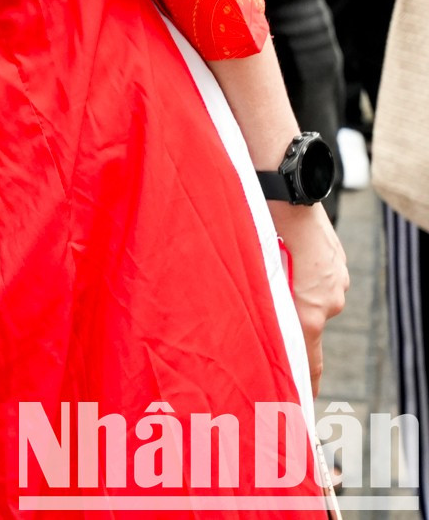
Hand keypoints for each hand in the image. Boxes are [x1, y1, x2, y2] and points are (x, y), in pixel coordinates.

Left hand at [270, 201, 348, 392]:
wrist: (286, 185)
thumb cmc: (259, 227)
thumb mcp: (252, 272)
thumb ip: (260, 305)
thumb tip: (257, 332)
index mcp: (309, 310)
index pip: (309, 360)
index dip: (304, 382)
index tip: (300, 404)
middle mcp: (329, 300)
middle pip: (306, 331)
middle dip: (287, 335)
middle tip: (261, 343)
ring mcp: (337, 281)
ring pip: (308, 303)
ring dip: (289, 300)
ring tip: (265, 288)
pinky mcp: (336, 263)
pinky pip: (315, 282)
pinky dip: (298, 281)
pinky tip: (280, 264)